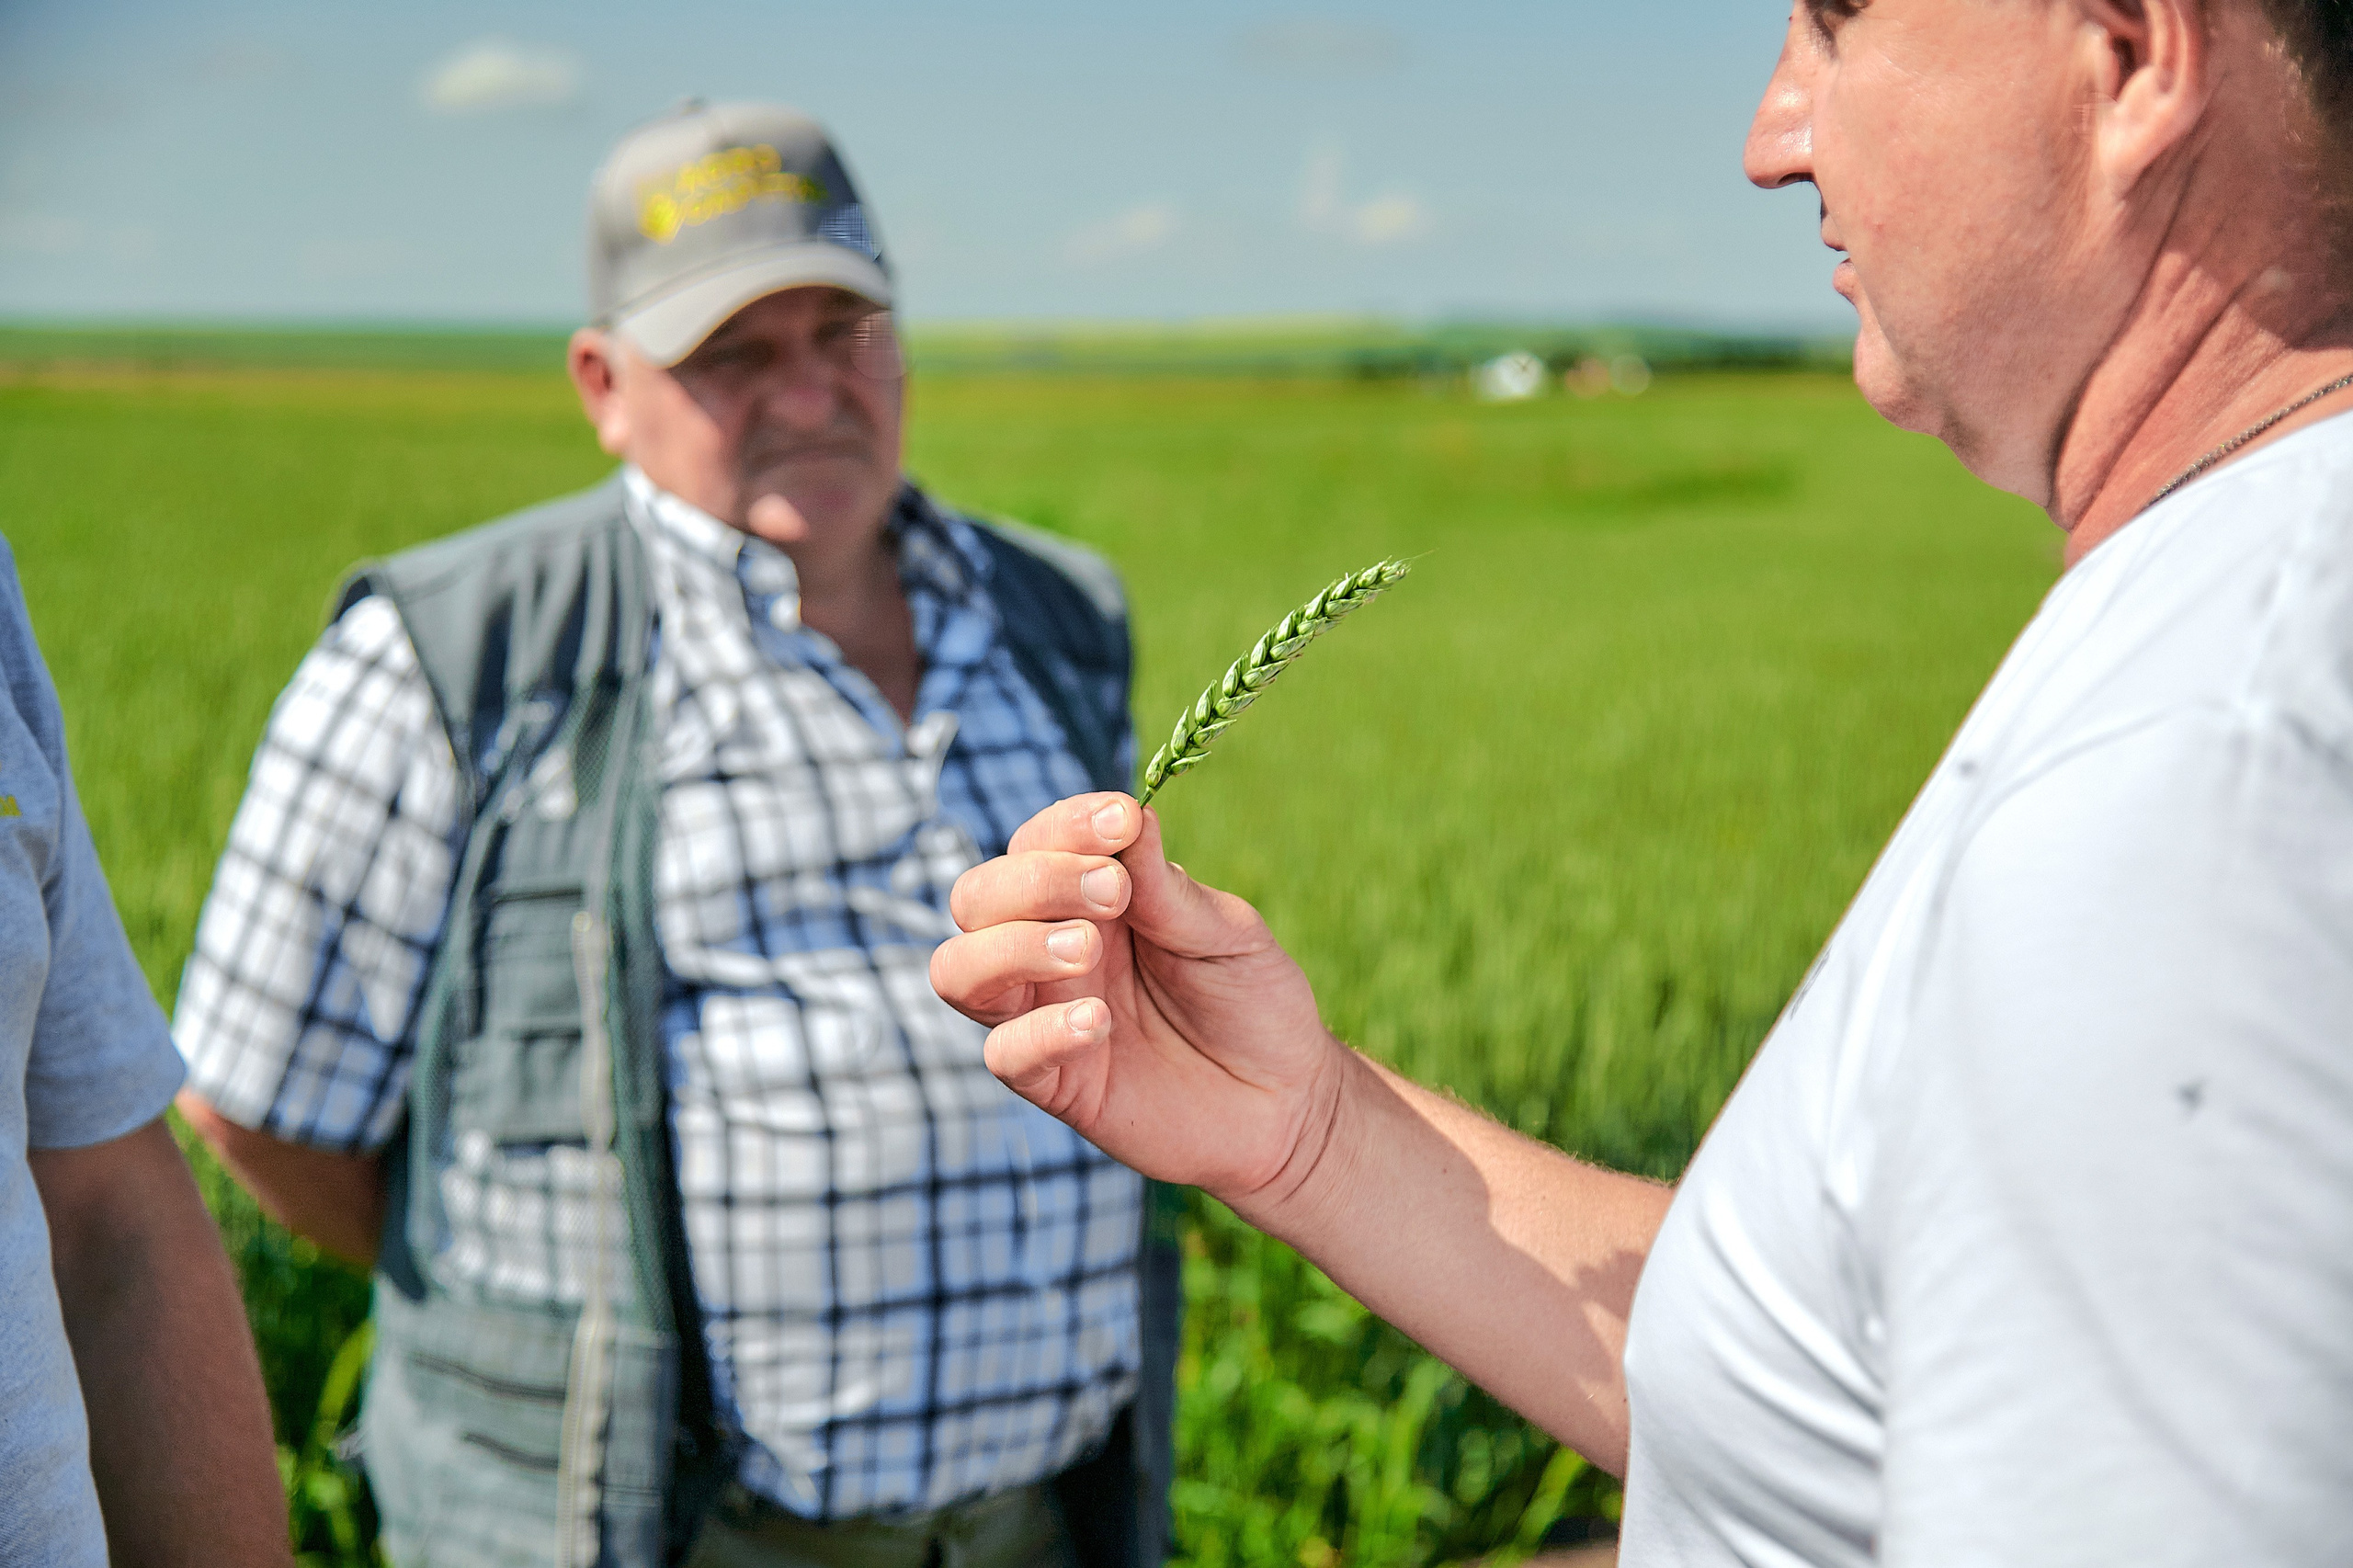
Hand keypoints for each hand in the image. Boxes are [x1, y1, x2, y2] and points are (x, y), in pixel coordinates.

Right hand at [932, 793, 1346, 1209]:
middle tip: (1111, 892)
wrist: (1287, 1101)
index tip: (1120, 822)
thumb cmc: (1252, 1003)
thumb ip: (1167, 888)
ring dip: (1010, 947)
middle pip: (976, 897)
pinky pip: (1003, 1054)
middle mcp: (1051, 948)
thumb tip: (1128, 814)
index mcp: (1090, 898)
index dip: (1065, 826)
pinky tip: (1096, 1023)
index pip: (1036, 843)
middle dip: (1033, 881)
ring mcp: (1044, 1014)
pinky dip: (1037, 1032)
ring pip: (959, 970)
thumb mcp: (1226, 934)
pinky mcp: (1053, 1082)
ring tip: (1085, 949)